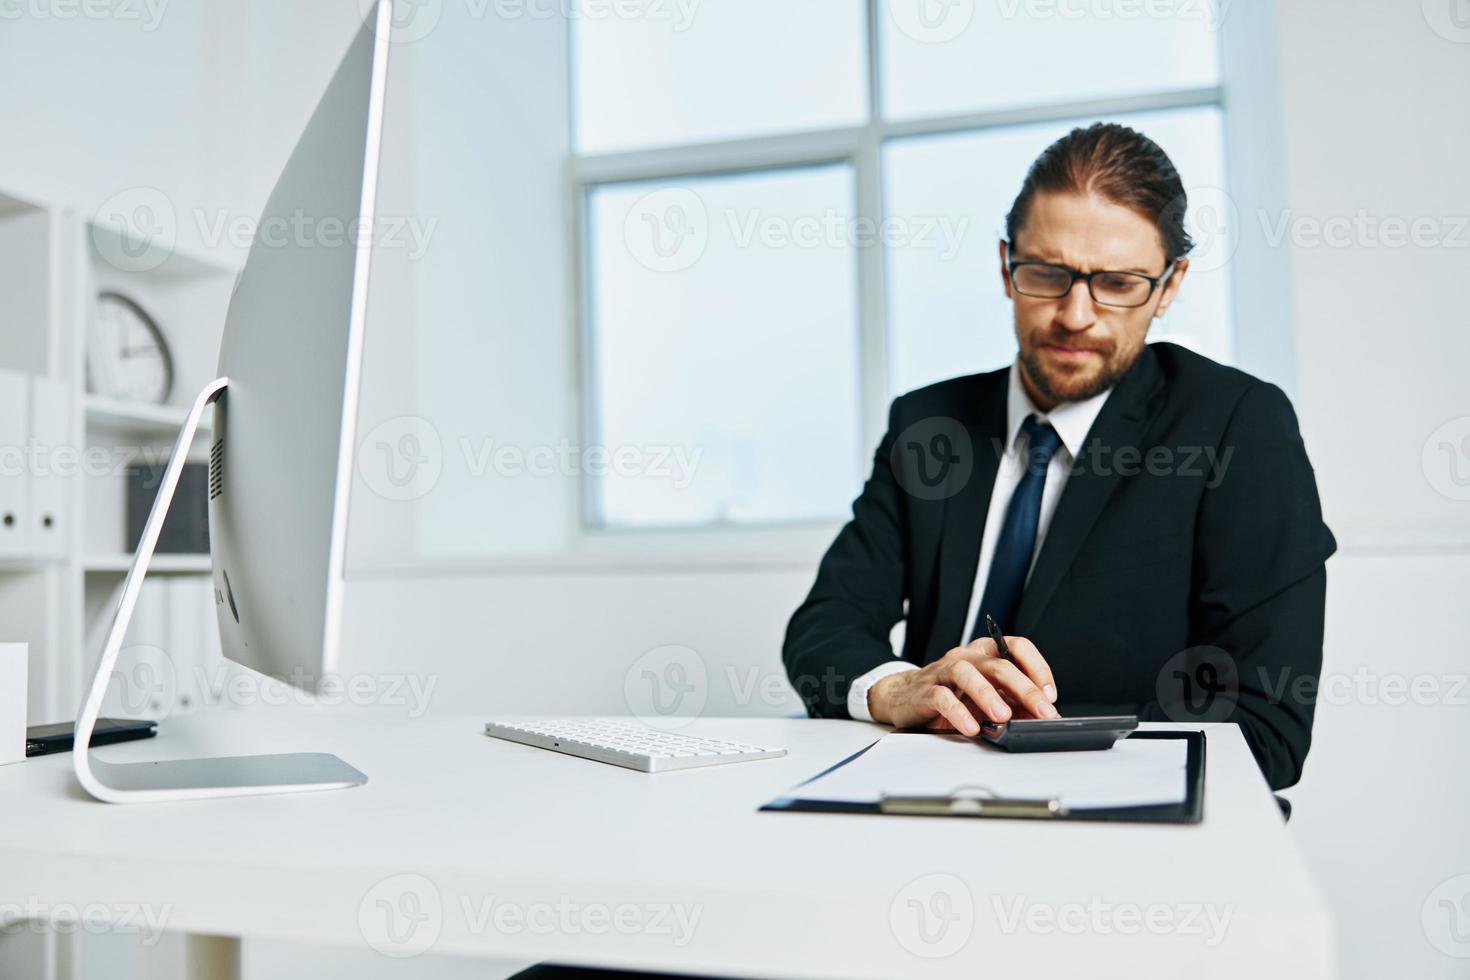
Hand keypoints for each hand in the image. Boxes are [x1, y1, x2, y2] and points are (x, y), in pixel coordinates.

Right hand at [867, 636, 1059, 735]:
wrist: (904, 697)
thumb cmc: (951, 695)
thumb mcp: (985, 696)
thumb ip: (1011, 702)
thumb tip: (1041, 717)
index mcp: (985, 653)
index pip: (1017, 647)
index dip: (1037, 668)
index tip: (1049, 694)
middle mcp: (966, 656)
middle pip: (999, 664)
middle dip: (1024, 689)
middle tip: (1042, 711)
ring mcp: (944, 671)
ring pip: (968, 674)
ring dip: (988, 695)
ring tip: (1003, 717)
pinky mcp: (925, 690)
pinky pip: (942, 697)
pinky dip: (958, 713)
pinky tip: (971, 727)